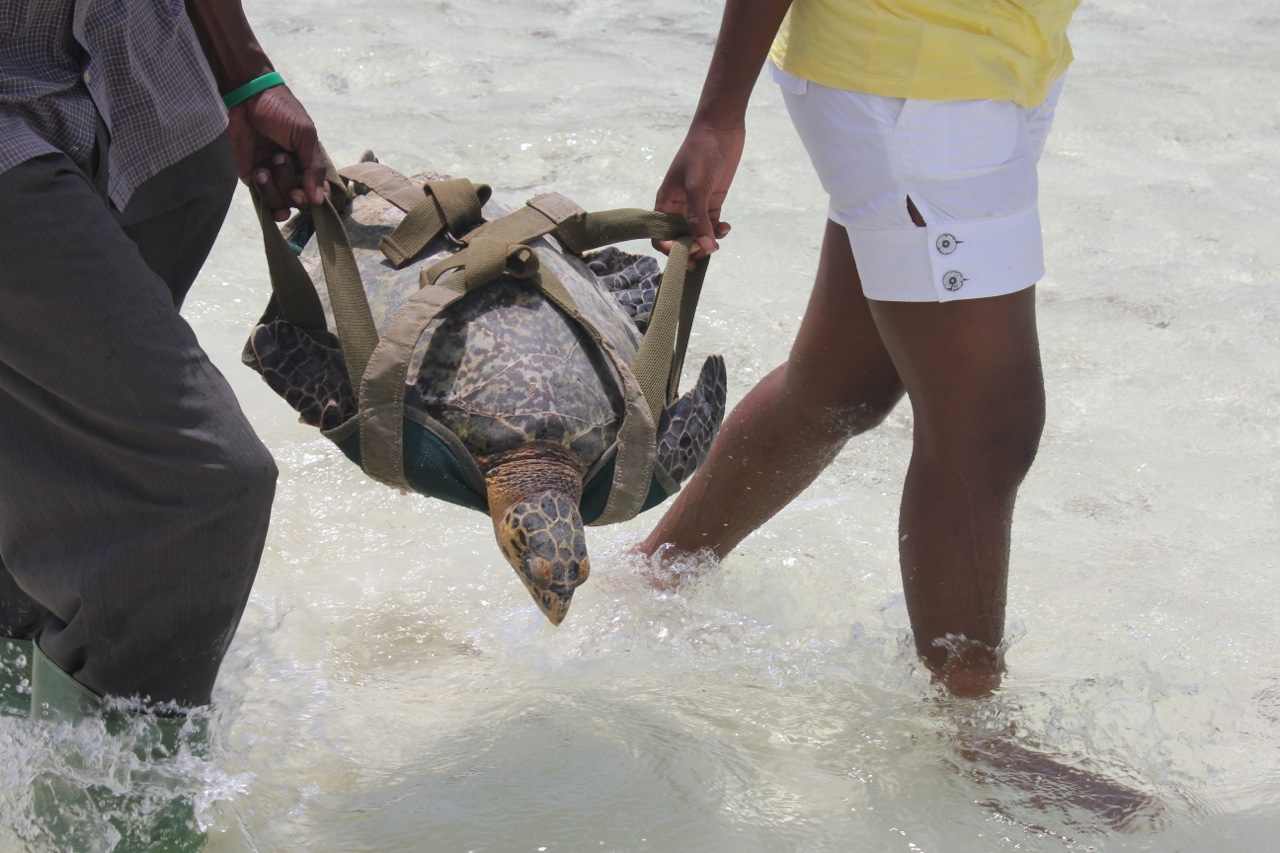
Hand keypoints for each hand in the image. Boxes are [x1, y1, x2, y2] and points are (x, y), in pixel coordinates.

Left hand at [226, 85, 327, 220]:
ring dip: (276, 185)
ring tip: (269, 161)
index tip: (306, 188)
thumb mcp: (305, 136)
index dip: (314, 199)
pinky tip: (260, 173)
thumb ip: (315, 168)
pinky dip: (264, 192)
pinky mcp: (254, 179)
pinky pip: (264, 200)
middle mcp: (295, 176)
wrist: (248, 98)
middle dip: (293, 188)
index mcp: (310, 165)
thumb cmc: (282, 112)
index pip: (320, 196)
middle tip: (283, 161)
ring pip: (282, 204)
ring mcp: (274, 179)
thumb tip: (320, 201)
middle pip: (301, 202)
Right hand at [653, 122, 742, 265]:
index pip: (660, 235)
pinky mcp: (712, 201)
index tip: (688, 253)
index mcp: (665, 203)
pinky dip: (718, 231)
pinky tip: (727, 227)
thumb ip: (698, 219)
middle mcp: (678, 207)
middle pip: (680, 239)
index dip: (671, 249)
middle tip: (707, 251)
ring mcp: (696, 205)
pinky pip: (712, 225)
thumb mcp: (697, 187)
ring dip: (708, 242)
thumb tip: (705, 248)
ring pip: (698, 234)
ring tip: (720, 239)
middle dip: (692, 249)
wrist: (720, 127)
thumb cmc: (702, 152)